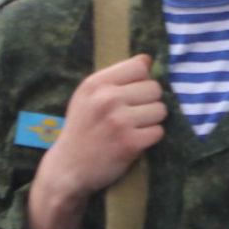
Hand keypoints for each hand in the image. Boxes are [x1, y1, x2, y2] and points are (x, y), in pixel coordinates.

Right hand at [28, 55, 164, 228]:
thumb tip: (148, 59)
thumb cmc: (82, 130)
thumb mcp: (87, 97)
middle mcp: (107, 98)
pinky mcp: (130, 143)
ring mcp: (119, 121)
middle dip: (149, 101)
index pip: (139, 66)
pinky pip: (159, 132)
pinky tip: (135, 141)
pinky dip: (151, 138)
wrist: (67, 169)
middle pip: (154, 88)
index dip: (142, 80)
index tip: (132, 93)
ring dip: (152, 121)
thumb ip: (115, 77)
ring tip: (134, 128)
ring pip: (161, 110)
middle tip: (134, 115)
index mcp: (95, 83)